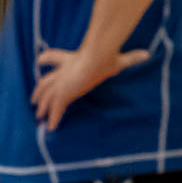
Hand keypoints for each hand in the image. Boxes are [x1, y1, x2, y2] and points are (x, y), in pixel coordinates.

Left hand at [32, 45, 151, 129]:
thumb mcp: (119, 58)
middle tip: (34, 99)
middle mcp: (63, 71)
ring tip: (39, 115)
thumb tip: (147, 55)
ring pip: (45, 96)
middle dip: (38, 91)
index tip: (40, 61)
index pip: (53, 57)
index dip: (45, 59)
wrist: (98, 58)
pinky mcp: (64, 93)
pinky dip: (52, 118)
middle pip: (45, 81)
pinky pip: (55, 109)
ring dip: (42, 106)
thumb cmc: (106, 57)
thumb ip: (131, 58)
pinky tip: (50, 127)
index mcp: (71, 59)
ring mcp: (61, 82)